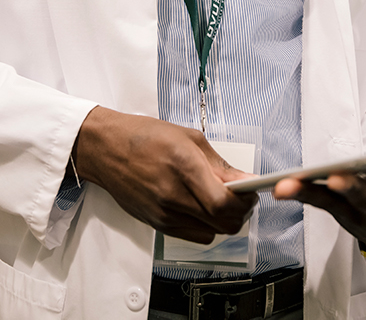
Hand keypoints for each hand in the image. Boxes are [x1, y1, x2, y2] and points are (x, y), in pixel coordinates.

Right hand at [73, 106, 257, 243]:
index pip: (223, 203)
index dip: (244, 203)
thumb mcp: (191, 139)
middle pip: (221, 224)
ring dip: (222, 221)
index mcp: (184, 167)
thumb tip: (244, 180)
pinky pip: (192, 235)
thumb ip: (220, 164)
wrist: (106, 148)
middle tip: (242, 199)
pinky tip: (202, 207)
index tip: (251, 194)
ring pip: (209, 234)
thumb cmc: (145, 137)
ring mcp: (163, 213)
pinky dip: (204, 225)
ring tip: (221, 202)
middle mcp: (173, 195)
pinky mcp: (155, 223)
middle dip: (240, 214)